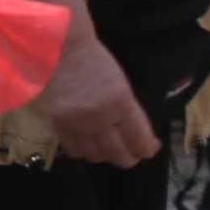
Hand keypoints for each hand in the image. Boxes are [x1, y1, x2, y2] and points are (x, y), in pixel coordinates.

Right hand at [40, 29, 159, 169]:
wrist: (63, 51)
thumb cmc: (97, 64)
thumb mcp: (122, 85)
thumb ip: (131, 113)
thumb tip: (140, 139)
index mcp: (120, 102)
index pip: (139, 139)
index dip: (148, 149)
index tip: (150, 148)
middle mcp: (100, 116)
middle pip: (119, 154)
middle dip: (130, 157)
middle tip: (133, 154)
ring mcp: (78, 123)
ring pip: (97, 156)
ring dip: (107, 155)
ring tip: (110, 149)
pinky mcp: (59, 125)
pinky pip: (75, 150)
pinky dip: (85, 152)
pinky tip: (89, 145)